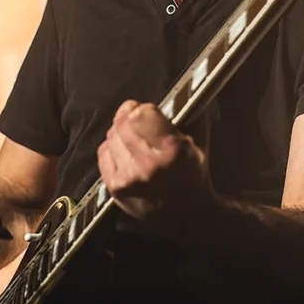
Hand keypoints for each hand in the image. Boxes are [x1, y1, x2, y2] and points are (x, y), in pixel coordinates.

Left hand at [96, 100, 214, 227]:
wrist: (189, 217)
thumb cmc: (195, 173)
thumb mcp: (200, 141)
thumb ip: (191, 112)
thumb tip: (185, 86)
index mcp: (172, 150)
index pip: (142, 113)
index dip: (143, 108)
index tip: (148, 111)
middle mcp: (149, 165)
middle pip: (123, 123)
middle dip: (128, 116)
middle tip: (136, 120)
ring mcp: (130, 179)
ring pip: (111, 137)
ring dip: (120, 133)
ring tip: (133, 140)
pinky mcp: (116, 189)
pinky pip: (103, 153)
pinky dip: (111, 148)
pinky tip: (124, 153)